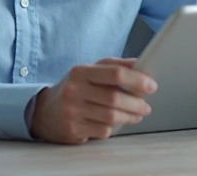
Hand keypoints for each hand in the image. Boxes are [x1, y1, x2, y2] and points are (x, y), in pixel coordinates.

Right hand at [30, 57, 156, 143]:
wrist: (45, 111)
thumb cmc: (75, 88)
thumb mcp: (89, 71)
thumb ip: (114, 66)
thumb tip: (140, 64)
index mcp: (80, 72)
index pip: (114, 73)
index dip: (137, 80)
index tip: (151, 85)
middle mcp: (74, 90)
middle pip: (114, 98)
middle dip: (136, 103)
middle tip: (146, 105)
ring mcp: (72, 112)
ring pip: (111, 117)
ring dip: (130, 117)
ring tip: (138, 114)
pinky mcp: (73, 130)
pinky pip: (103, 131)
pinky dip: (114, 128)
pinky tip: (117, 123)